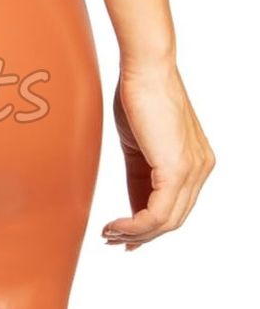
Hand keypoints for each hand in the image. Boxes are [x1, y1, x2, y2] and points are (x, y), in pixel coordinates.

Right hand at [103, 61, 214, 249]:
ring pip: (167, 221)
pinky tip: (115, 225)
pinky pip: (157, 213)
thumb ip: (141, 174)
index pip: (175, 205)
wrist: (145, 70)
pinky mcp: (177, 170)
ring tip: (108, 234)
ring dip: (135, 233)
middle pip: (173, 219)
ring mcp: (193, 170)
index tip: (124, 236)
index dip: (149, 226)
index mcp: (195, 161)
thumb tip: (132, 203)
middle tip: (112, 239)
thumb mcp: (138, 144)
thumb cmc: (139, 95)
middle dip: (141, 235)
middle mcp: (201, 168)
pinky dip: (134, 225)